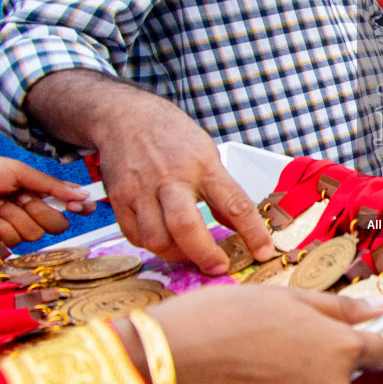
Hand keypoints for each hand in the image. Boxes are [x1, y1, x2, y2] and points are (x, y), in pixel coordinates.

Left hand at [0, 153, 94, 246]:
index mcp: (34, 188)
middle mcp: (27, 209)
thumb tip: (83, 194)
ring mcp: (10, 226)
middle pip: (56, 224)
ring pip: (33, 235)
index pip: (67, 202)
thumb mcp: (14, 171)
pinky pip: (11, 243)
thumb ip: (50, 185)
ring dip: (11, 216)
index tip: (80, 206)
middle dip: (38, 210)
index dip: (77, 206)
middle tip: (18, 196)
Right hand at [85, 91, 273, 273]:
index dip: (253, 233)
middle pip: (185, 226)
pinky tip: (164, 240)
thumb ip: (221, 191)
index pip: (234, 204)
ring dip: (176, 255)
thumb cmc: (171, 135)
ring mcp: (141, 190)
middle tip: (218, 267)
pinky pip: (135, 236)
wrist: (125, 117)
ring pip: (156, 238)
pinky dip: (152, 246)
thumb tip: (238, 227)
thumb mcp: (207, 155)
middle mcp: (171, 179)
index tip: (263, 252)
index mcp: (202, 166)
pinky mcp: (119, 199)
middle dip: (204, 254)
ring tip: (190, 253)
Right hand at [128, 285, 382, 383]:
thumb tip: (379, 308)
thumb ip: (336, 307)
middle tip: (258, 351)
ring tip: (231, 378)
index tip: (346, 342)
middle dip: (305, 370)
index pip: (378, 352)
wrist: (151, 377)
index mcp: (337, 352)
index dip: (362, 344)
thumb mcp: (277, 298)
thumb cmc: (211, 325)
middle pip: (331, 383)